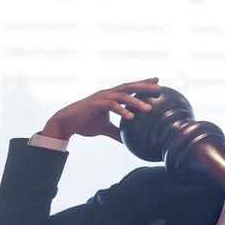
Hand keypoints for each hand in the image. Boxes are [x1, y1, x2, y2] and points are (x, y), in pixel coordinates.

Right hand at [40, 79, 160, 141]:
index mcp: (111, 97)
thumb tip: (129, 141)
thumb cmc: (85, 123)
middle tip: (158, 87)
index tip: (157, 83)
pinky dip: (121, 110)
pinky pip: (111, 105)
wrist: (66, 124)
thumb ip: (118, 133)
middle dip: (144, 86)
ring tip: (149, 108)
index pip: (130, 89)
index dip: (143, 85)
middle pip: (129, 87)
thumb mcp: (105, 129)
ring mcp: (101, 97)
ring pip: (121, 96)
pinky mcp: (94, 104)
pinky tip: (131, 116)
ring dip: (136, 101)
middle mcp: (107, 94)